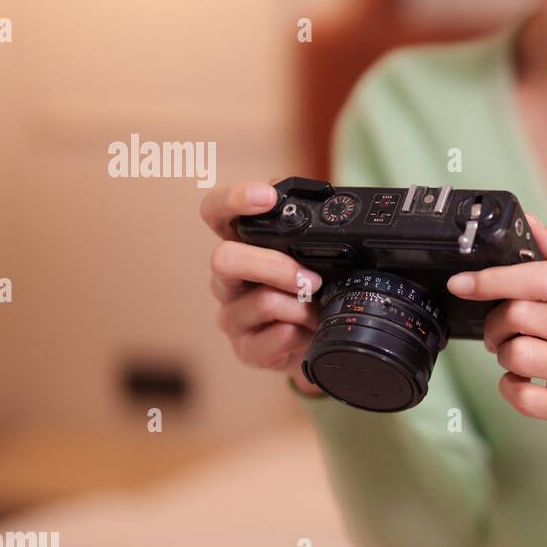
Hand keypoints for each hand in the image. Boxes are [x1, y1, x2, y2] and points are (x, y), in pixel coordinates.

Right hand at [199, 181, 324, 394]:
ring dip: (303, 307)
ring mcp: (233, 315)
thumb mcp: (316, 257)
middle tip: (313, 280)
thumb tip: (329, 197)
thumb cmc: (313, 293)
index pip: (216, 213)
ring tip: (320, 311)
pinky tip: (309, 334)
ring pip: (262, 301)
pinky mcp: (246, 349)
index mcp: (242, 245)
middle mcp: (228, 278)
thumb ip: (311, 229)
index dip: (233, 200)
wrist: (317, 345)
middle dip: (275, 265)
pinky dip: (302, 335)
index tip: (267, 197)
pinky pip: (275, 338)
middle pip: (225, 258)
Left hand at [447, 214, 546, 432]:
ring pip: (520, 356)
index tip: (461, 283)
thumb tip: (530, 220)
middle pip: (521, 315)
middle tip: (499, 331)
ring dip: (504, 356)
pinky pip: (524, 396)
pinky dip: (510, 387)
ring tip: (514, 355)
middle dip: (496, 324)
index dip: (495, 278)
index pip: (541, 277)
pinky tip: (522, 380)